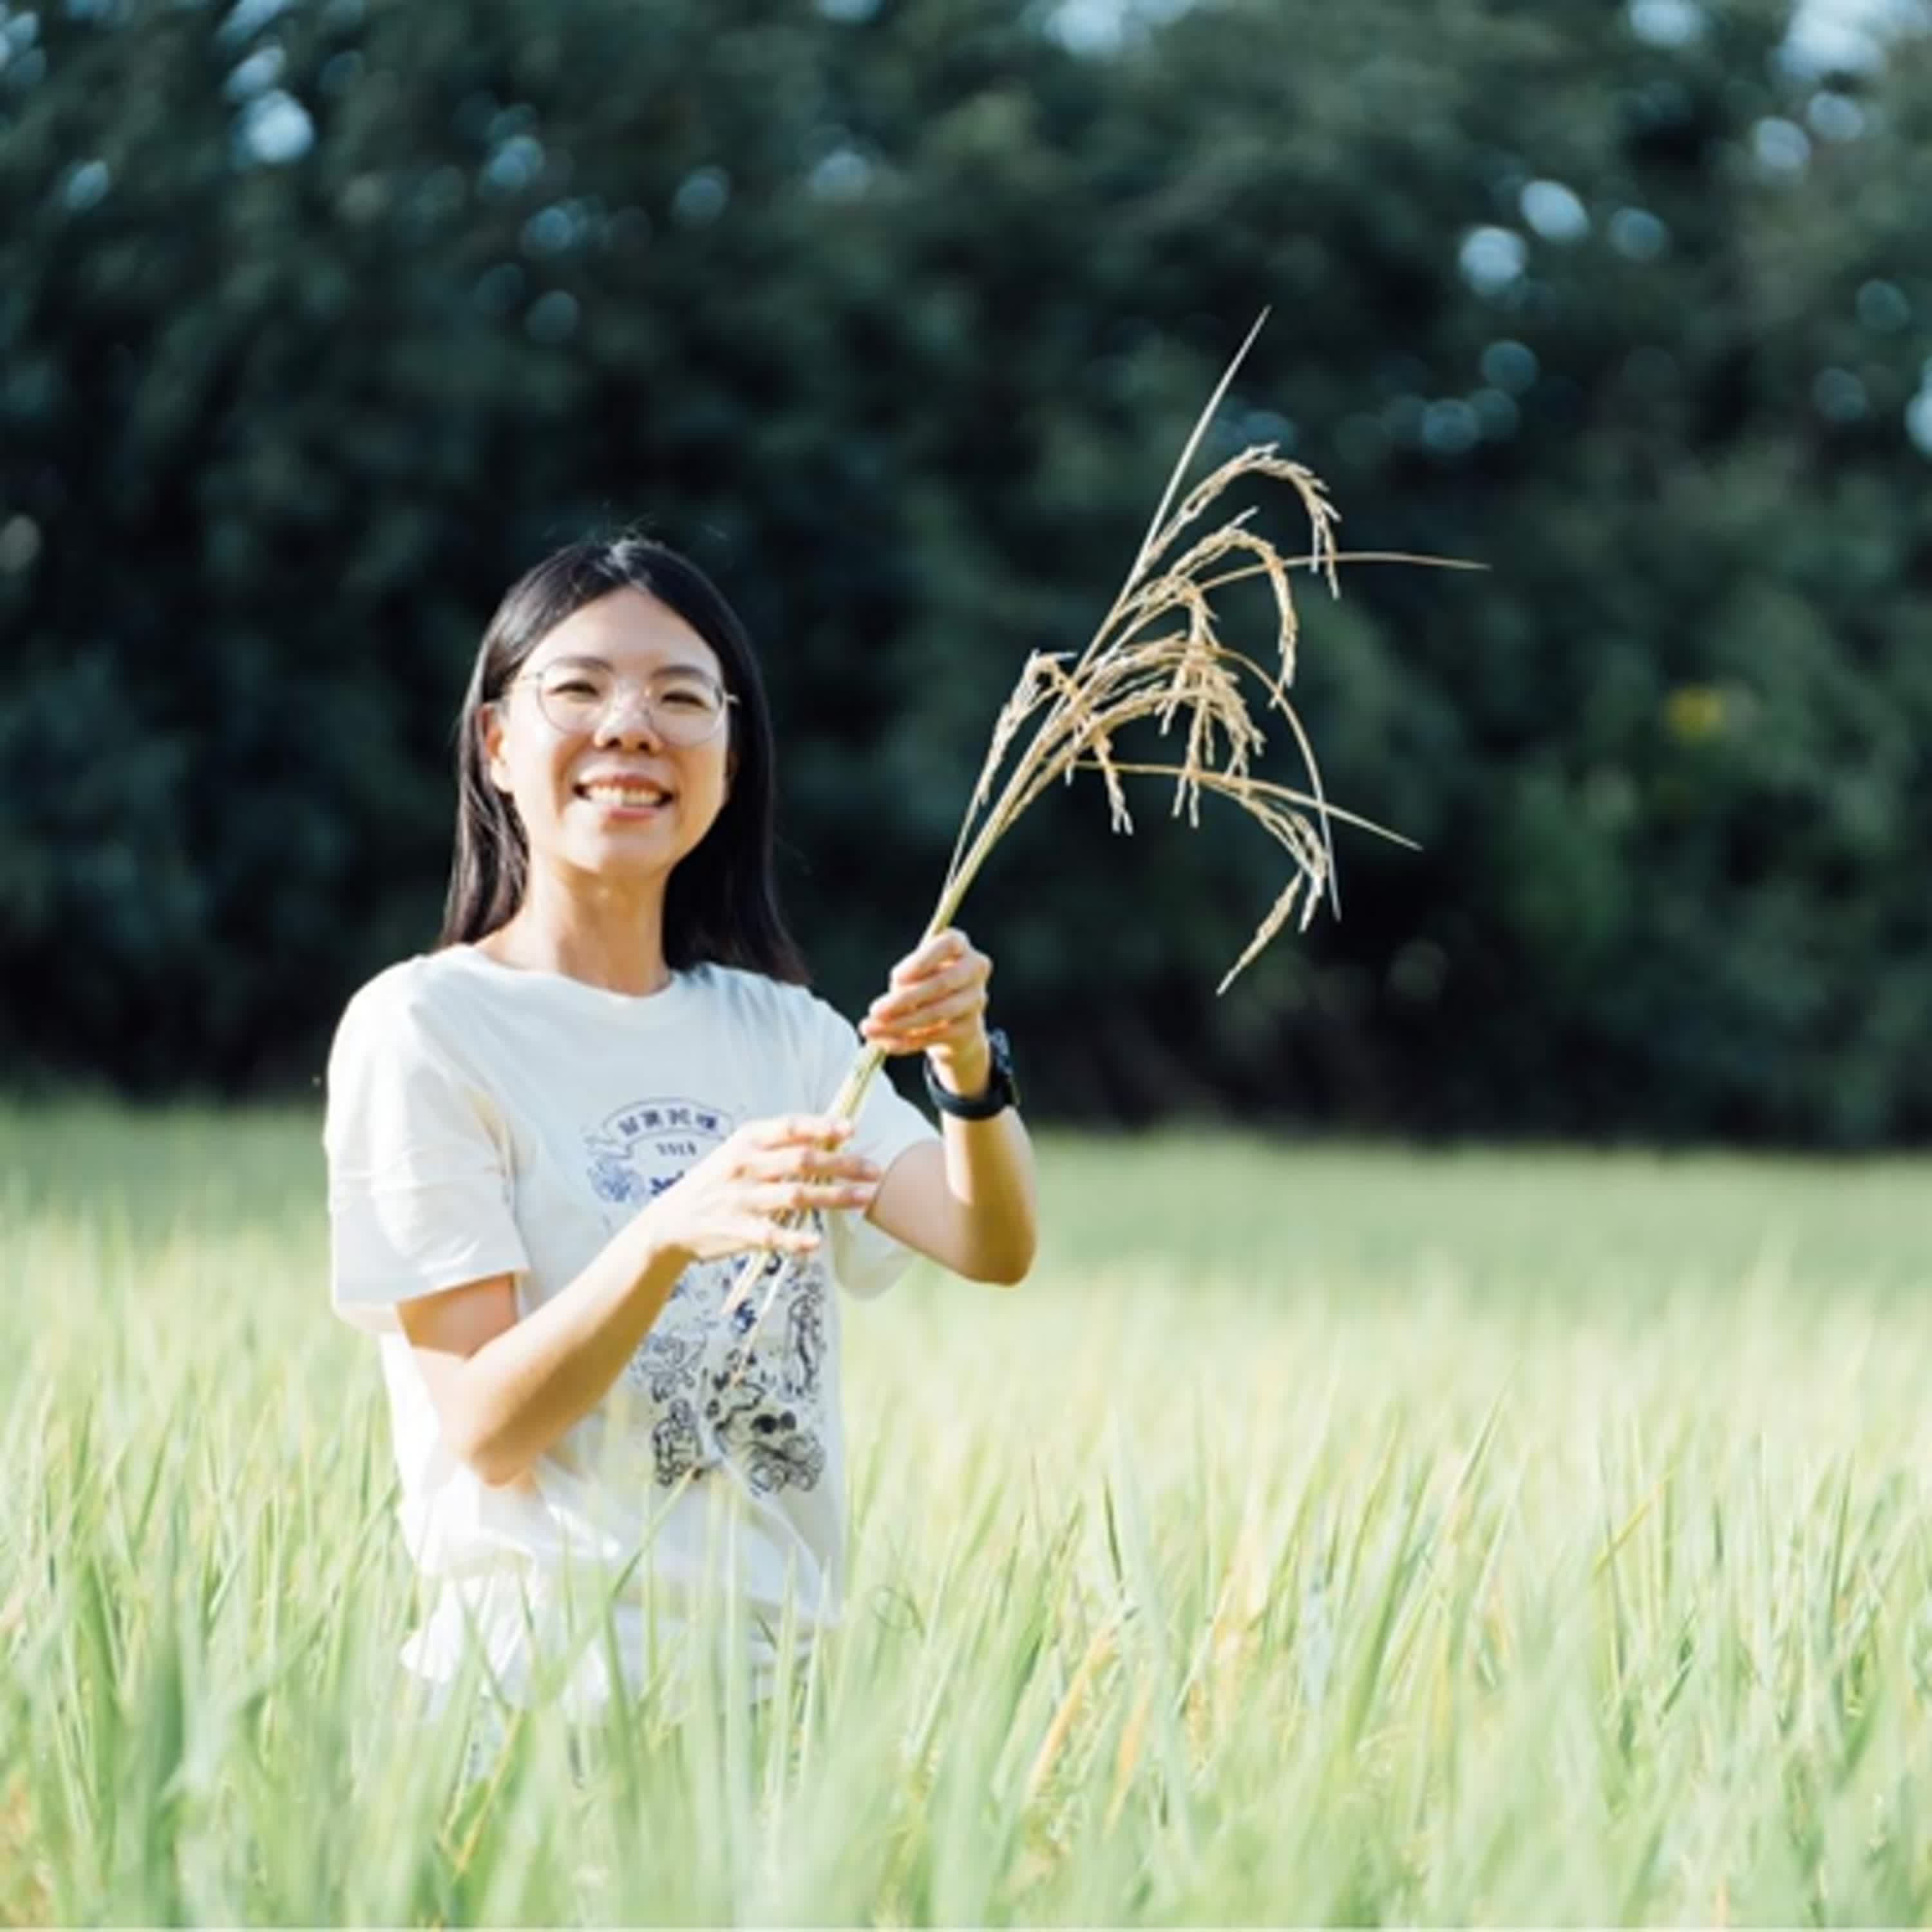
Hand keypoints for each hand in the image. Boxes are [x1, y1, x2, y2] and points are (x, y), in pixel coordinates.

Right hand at [642, 1115, 880, 1267]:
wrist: (670, 1223)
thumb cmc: (715, 1183)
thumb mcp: (736, 1153)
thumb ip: (776, 1145)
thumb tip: (827, 1135)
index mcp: (745, 1141)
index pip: (789, 1127)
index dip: (822, 1126)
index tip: (852, 1129)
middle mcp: (744, 1166)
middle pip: (802, 1161)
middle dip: (843, 1165)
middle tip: (875, 1170)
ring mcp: (741, 1199)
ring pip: (796, 1195)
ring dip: (835, 1197)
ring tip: (865, 1198)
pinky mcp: (738, 1231)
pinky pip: (773, 1234)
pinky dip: (796, 1238)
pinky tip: (817, 1242)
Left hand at [860, 926, 993, 1095]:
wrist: (954, 1020)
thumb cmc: (927, 983)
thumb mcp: (914, 973)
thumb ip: (903, 981)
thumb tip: (887, 1005)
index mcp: (959, 945)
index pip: (947, 945)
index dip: (922, 961)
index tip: (895, 977)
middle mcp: (974, 969)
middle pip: (941, 983)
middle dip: (904, 999)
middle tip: (875, 1010)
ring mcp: (976, 999)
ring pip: (937, 1012)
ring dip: (901, 1023)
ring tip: (872, 1028)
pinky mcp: (970, 1028)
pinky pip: (935, 1036)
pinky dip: (906, 1041)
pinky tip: (885, 1043)